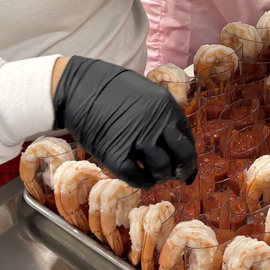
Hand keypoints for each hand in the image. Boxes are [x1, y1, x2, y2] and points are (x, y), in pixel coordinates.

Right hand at [53, 56, 196, 187]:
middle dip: (182, 171)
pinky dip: (142, 183)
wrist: (80, 87)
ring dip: (160, 177)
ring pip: (161, 170)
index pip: (188, 140)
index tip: (188, 169)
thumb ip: (163, 115)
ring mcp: (135, 140)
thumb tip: (176, 143)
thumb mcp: (148, 93)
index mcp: (166, 108)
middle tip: (176, 176)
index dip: (190, 158)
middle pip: (181, 158)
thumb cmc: (113, 88)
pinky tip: (142, 180)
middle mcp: (155, 124)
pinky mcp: (115, 154)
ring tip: (155, 176)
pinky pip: (136, 177)